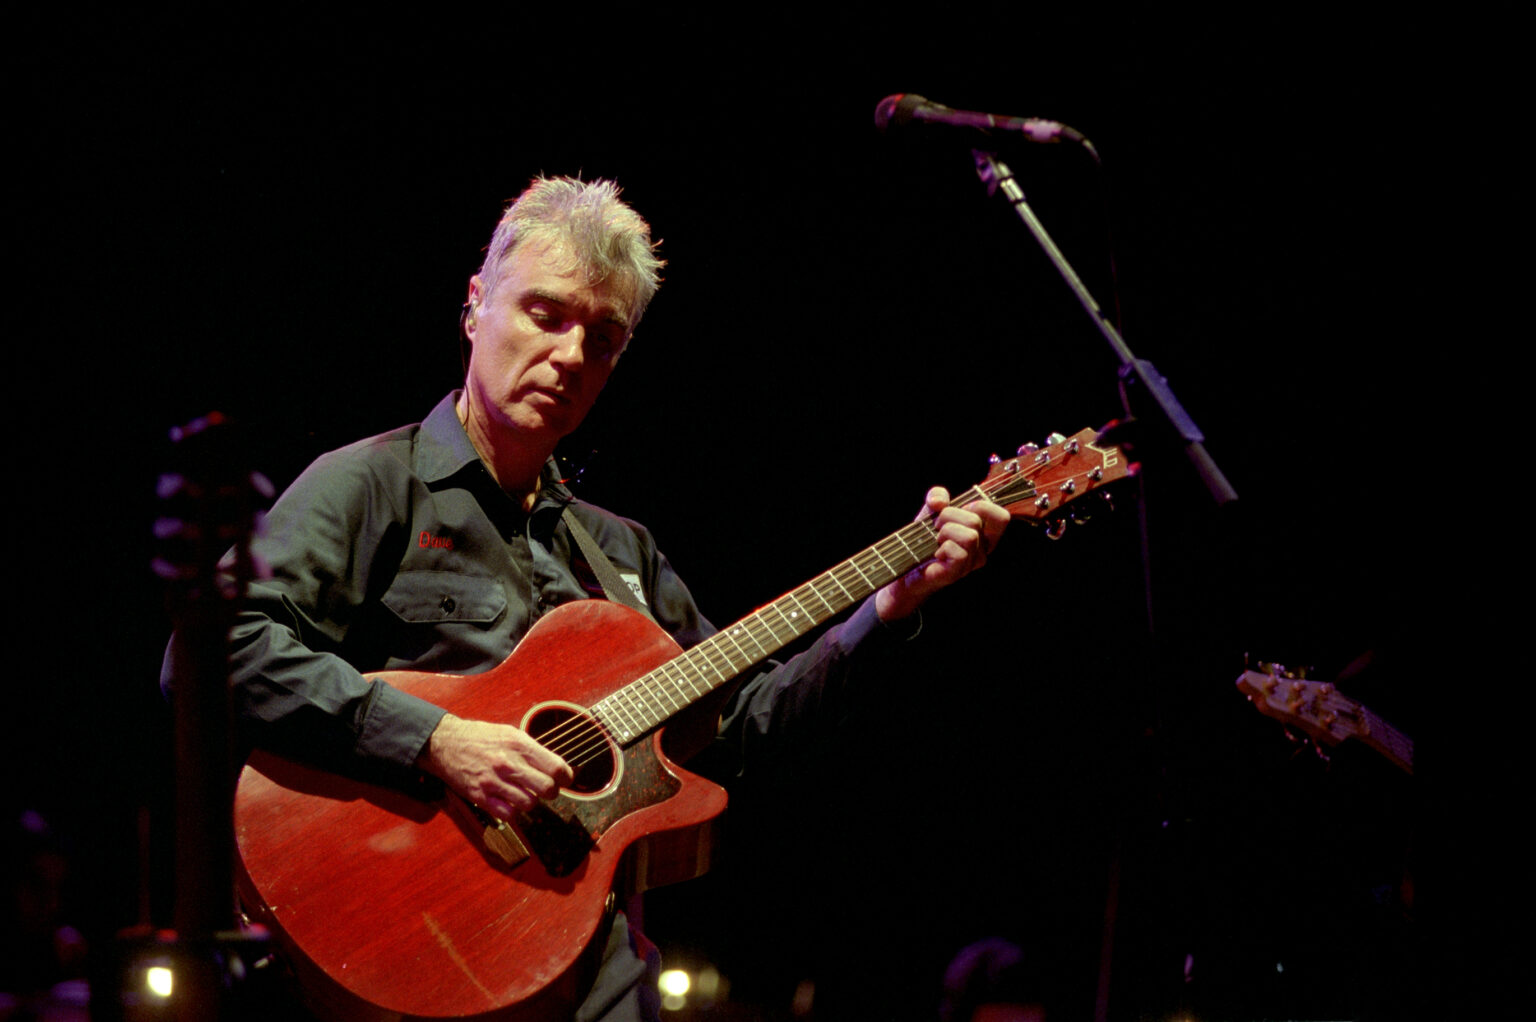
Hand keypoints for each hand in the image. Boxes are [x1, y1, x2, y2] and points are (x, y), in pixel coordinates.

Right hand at [419, 713, 573, 818]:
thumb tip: (556, 766)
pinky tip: (510, 801)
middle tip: (548, 790)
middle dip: (552, 792)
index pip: (556, 767)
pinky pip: (508, 814)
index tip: (564, 779)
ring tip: (526, 793)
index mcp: (519, 745)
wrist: (446, 743)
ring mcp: (494, 781)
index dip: (566, 777)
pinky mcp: (480, 796)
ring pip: (529, 803)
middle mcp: (508, 763)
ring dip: (532, 801)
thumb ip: (533, 750)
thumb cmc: (481, 737)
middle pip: (547, 789)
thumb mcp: (510, 734)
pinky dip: (513, 811)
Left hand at [875, 486, 1009, 622]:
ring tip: (936, 540)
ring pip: (969, 536)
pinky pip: (958, 553)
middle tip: (937, 527)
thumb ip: (938, 496)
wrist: (904, 562)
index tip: (961, 509)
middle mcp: (982, 550)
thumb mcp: (931, 510)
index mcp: (983, 534)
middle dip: (948, 516)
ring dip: (945, 532)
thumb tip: (939, 502)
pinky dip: (942, 548)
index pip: (1001, 517)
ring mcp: (970, 564)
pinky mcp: (956, 573)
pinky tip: (935, 554)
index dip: (981, 506)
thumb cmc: (923, 537)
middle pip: (975, 521)